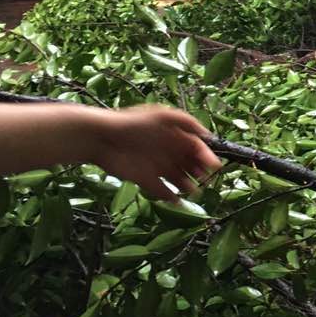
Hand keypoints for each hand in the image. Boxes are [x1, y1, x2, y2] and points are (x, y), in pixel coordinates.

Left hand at [91, 106, 220, 200]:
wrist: (102, 137)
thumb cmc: (133, 123)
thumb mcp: (163, 116)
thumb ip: (187, 122)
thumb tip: (208, 135)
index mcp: (175, 135)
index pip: (197, 147)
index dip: (206, 156)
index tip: (214, 166)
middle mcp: (169, 151)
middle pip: (191, 164)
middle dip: (200, 171)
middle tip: (205, 178)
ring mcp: (157, 166)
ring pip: (179, 179)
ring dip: (189, 185)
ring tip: (193, 190)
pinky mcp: (145, 180)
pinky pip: (162, 191)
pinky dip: (171, 197)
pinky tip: (177, 200)